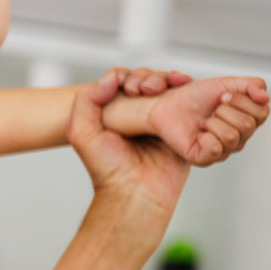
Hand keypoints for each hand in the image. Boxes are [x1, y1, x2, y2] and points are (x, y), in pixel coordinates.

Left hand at [70, 69, 189, 215]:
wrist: (136, 194)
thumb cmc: (107, 169)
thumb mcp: (82, 133)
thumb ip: (86, 101)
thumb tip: (111, 78)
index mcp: (114, 115)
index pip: (122, 82)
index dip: (127, 75)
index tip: (127, 80)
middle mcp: (137, 116)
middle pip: (148, 82)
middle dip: (151, 76)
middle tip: (149, 88)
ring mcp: (160, 123)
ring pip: (168, 89)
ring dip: (170, 79)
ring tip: (172, 81)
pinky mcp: (182, 130)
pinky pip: (188, 105)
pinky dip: (188, 91)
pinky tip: (186, 84)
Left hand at [139, 74, 270, 165]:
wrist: (167, 103)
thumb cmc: (195, 96)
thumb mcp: (227, 83)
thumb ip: (252, 85)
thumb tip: (265, 98)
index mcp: (248, 121)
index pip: (262, 112)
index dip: (241, 100)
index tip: (222, 96)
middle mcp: (239, 138)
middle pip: (248, 124)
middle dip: (225, 110)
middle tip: (211, 110)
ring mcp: (223, 150)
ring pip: (232, 136)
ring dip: (213, 121)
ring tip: (203, 121)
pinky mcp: (204, 159)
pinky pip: (215, 149)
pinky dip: (205, 136)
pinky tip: (198, 133)